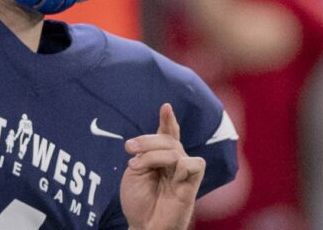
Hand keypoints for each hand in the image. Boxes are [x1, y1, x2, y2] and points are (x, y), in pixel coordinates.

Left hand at [120, 103, 205, 229]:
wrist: (143, 225)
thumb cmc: (138, 201)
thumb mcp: (135, 171)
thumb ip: (148, 154)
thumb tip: (161, 146)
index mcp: (160, 159)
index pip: (168, 134)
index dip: (168, 120)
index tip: (165, 106)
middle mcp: (174, 164)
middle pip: (167, 139)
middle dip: (146, 140)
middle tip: (128, 149)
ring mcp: (183, 173)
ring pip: (175, 149)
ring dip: (153, 154)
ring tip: (137, 166)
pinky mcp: (192, 185)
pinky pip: (194, 164)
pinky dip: (179, 166)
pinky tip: (170, 177)